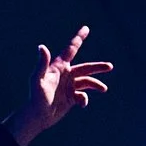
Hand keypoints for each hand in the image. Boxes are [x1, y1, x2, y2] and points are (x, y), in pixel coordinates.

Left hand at [9, 26, 113, 145]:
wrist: (37, 116)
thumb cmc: (35, 96)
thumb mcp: (38, 79)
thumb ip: (42, 63)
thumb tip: (41, 46)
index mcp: (59, 67)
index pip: (71, 49)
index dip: (79, 38)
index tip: (86, 28)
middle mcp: (66, 75)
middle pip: (85, 68)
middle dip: (97, 67)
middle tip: (110, 66)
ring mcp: (69, 86)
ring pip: (87, 82)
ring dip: (96, 85)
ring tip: (104, 89)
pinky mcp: (71, 98)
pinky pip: (83, 96)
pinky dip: (84, 99)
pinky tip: (81, 104)